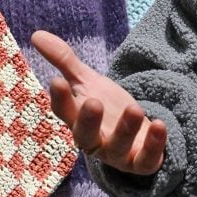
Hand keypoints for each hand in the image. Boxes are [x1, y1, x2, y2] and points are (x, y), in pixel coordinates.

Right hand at [32, 30, 166, 175]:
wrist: (137, 137)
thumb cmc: (107, 109)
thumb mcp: (88, 83)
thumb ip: (65, 61)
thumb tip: (36, 34)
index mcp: (78, 120)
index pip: (64, 112)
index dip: (60, 99)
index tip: (56, 81)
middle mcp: (94, 141)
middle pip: (85, 137)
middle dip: (88, 121)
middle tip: (93, 102)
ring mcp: (117, 154)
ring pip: (117, 147)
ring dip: (125, 129)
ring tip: (135, 108)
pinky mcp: (141, 162)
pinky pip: (146, 159)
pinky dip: (154, 144)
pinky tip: (160, 125)